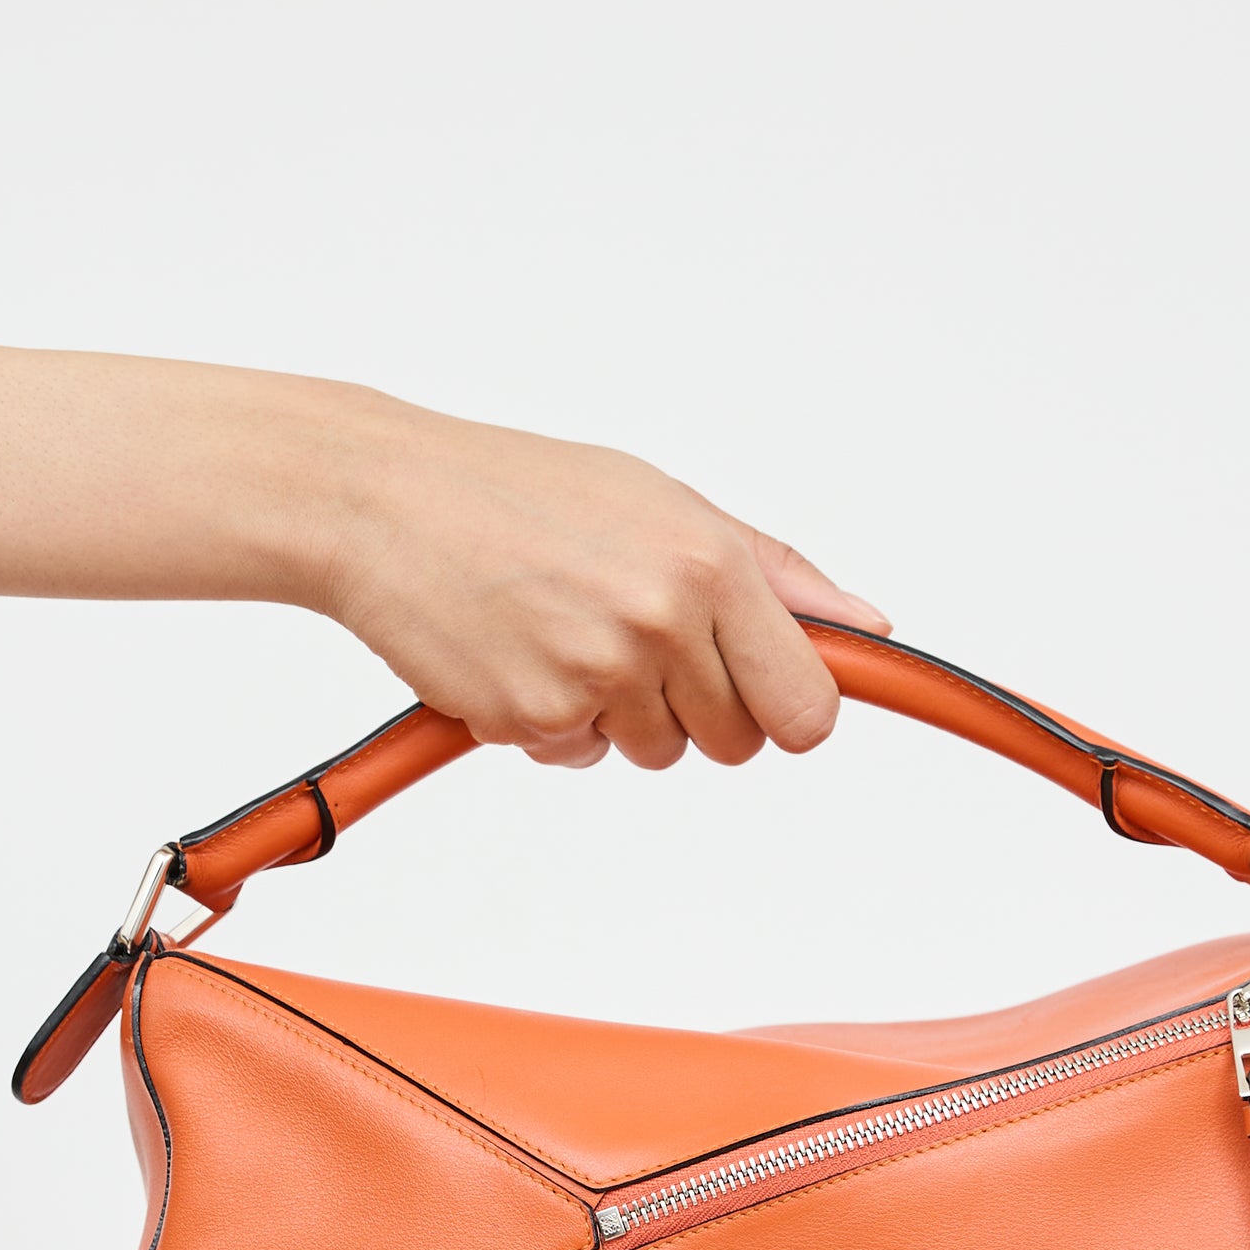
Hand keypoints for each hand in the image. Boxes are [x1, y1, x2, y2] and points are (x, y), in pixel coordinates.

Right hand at [305, 396, 890, 770]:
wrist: (382, 502)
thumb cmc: (520, 492)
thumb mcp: (663, 502)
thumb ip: (774, 573)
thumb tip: (868, 627)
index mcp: (709, 565)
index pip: (806, 705)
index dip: (785, 710)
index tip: (759, 694)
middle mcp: (661, 623)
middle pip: (735, 744)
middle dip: (697, 711)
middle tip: (636, 644)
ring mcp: (596, 677)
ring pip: (656, 752)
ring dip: (621, 716)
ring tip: (566, 635)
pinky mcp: (533, 718)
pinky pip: (577, 757)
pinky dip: (553, 724)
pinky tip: (518, 654)